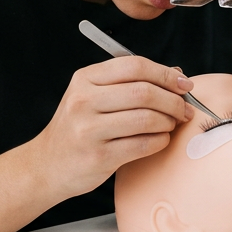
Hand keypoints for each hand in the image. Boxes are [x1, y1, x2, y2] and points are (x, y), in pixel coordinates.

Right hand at [31, 56, 192, 197]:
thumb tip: (176, 75)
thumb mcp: (92, 97)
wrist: (46, 165)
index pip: (134, 66)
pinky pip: (142, 144)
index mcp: (84, 79)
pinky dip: (160, 141)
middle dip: (173, 100)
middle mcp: (83, 101)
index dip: (165, 74)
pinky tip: (161, 139)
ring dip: (168, 121)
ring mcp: (88, 129)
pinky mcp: (98, 156)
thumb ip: (129, 84)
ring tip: (172, 124)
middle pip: (143, 91)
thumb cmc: (77, 128)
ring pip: (146, 118)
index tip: (185, 84)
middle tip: (184, 109)